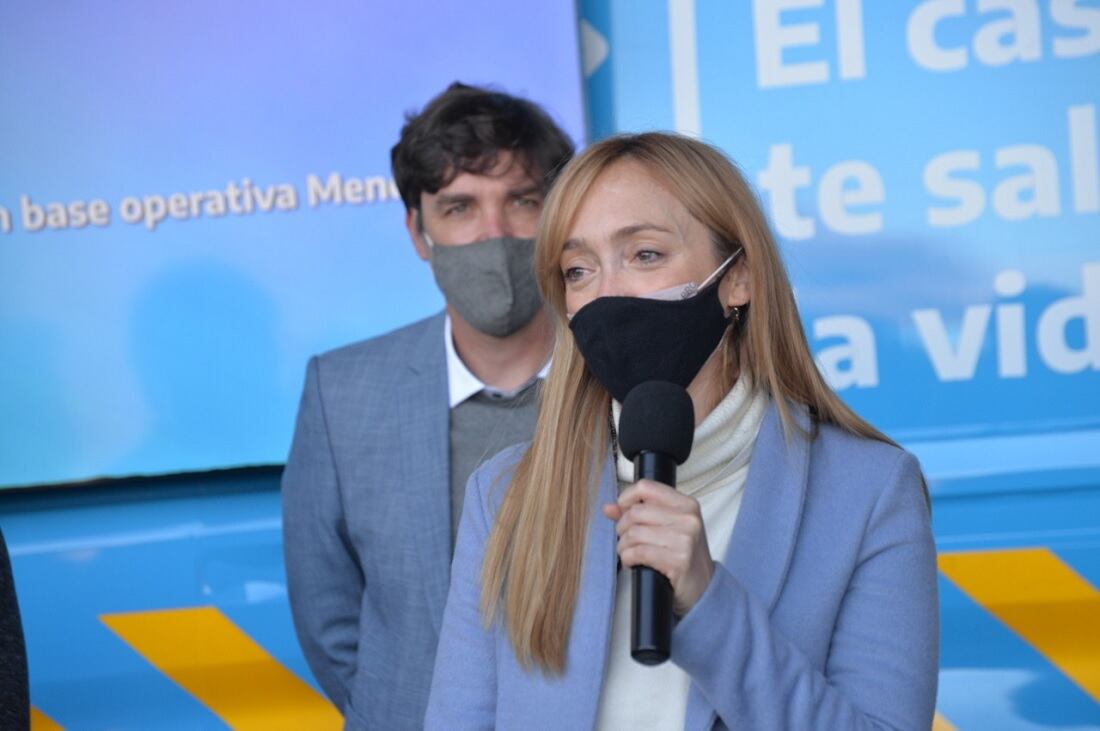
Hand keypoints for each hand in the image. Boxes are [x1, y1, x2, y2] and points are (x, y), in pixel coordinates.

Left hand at [603, 479, 713, 614]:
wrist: (703, 586)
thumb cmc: (683, 555)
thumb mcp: (668, 527)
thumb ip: (639, 514)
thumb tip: (609, 508)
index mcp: (686, 505)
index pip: (646, 487)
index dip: (626, 497)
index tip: (622, 509)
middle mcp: (688, 519)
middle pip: (636, 512)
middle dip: (622, 527)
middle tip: (626, 538)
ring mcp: (684, 540)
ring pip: (634, 533)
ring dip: (624, 546)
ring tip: (629, 552)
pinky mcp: (678, 560)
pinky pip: (638, 552)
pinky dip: (628, 558)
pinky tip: (633, 561)